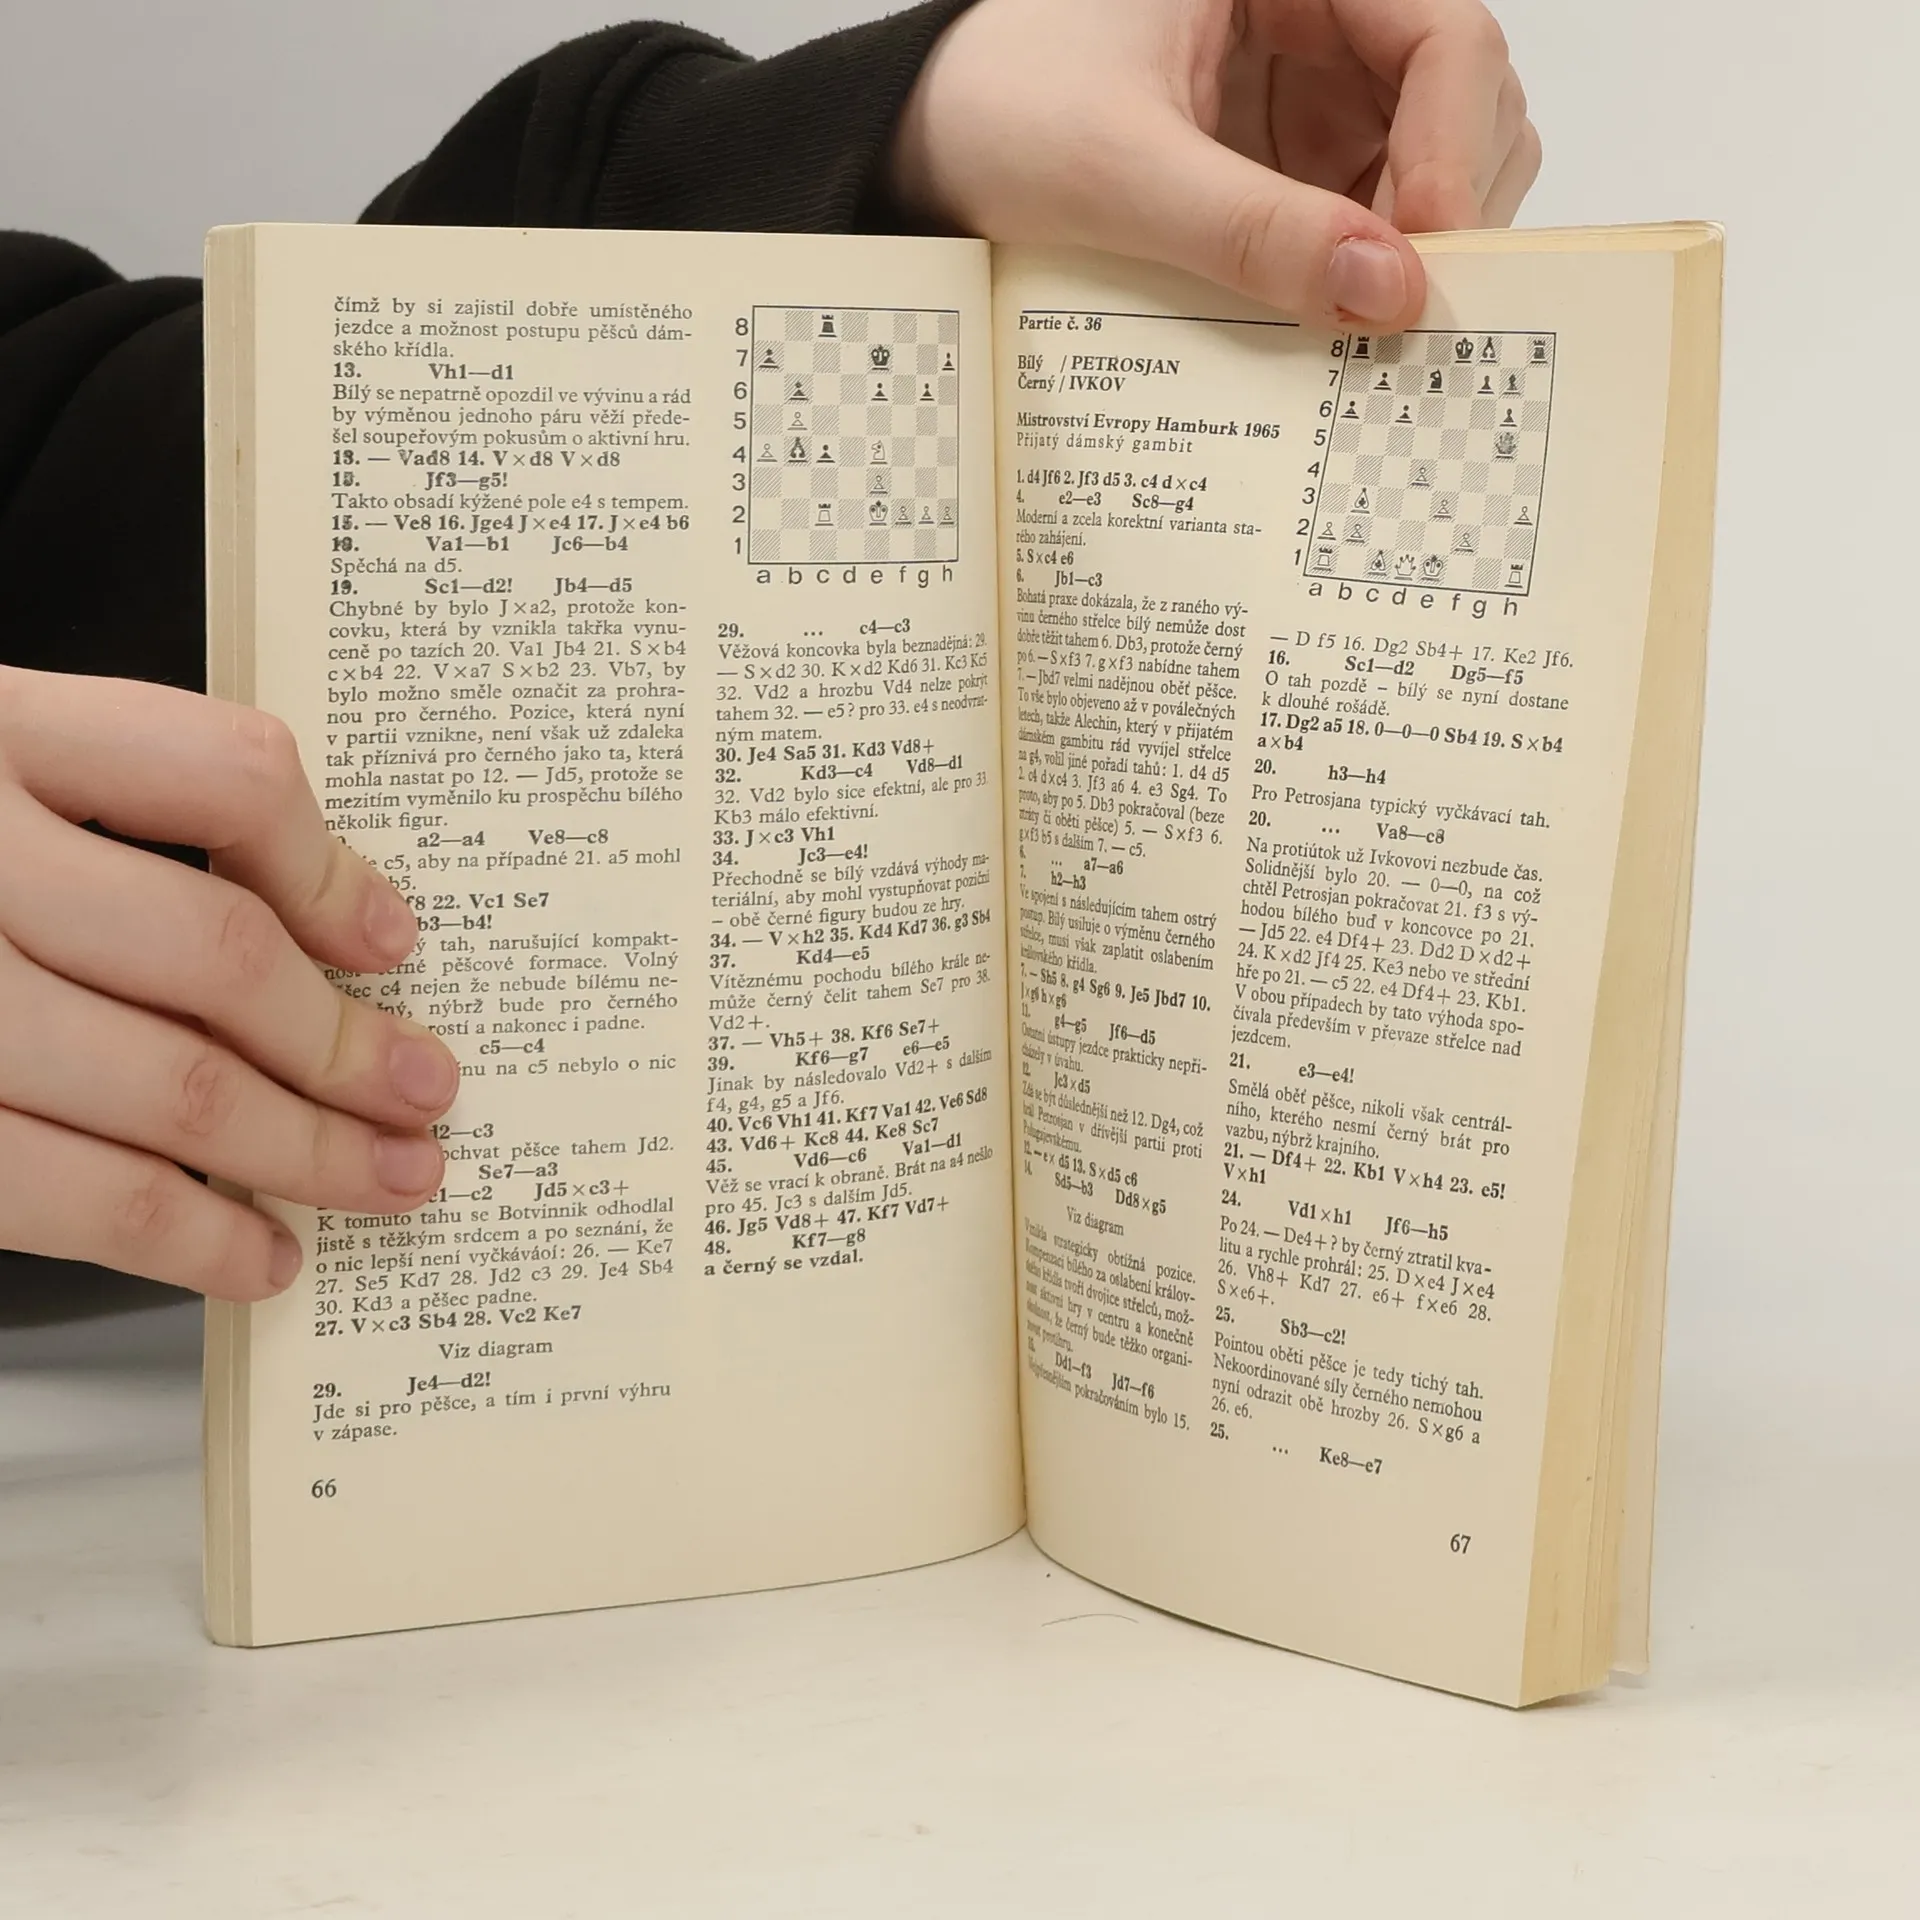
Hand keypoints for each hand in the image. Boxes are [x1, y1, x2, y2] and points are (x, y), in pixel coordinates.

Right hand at [0, 669, 457, 1300]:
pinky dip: (185, 1237)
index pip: (224, 774)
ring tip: (389, 1183)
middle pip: (217, 957)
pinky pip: (60, 1194)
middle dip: (348, 1048)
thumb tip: (334, 924)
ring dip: (305, 1156)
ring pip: (165, 1090)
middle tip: (429, 1094)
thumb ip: (116, 809)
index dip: (332, 868)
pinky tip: (256, 1252)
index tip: (394, 940)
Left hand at [893, 0, 1539, 328]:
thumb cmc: (995, 113)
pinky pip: (1366, 211)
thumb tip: (1387, 293)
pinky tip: (1328, 317)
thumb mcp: (1118, 174)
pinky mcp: (1288, 158)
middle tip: (1402, 311)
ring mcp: (1311, 89)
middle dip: (1448, 203)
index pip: (1443, 32)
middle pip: (1462, 97)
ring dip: (1414, 245)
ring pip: (1430, 160)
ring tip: (1357, 319)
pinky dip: (1365, 269)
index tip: (1423, 252)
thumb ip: (1249, 230)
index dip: (1453, 144)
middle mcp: (1320, 13)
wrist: (923, 147)